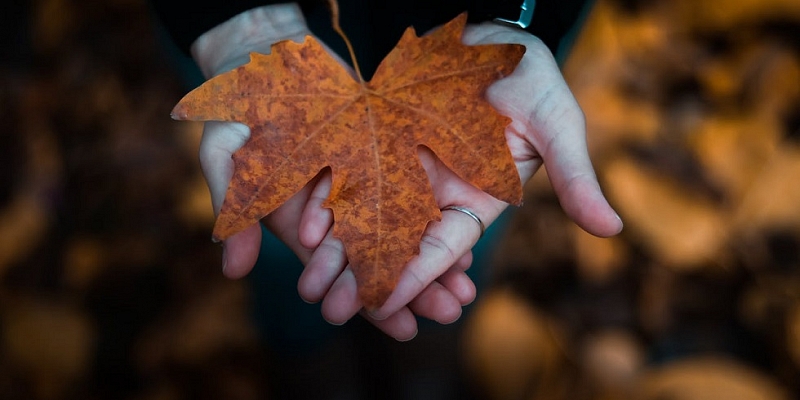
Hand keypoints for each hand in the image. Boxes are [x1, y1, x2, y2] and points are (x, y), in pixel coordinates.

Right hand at [191, 4, 476, 339]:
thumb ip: (233, 211)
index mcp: (299, 224)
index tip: (403, 328)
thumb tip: (232, 272)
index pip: (338, 273)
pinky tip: (466, 237)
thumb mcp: (224, 159)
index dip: (369, 301)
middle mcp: (335, 212)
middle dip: (413, 288)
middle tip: (449, 312)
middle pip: (378, 258)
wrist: (261, 61)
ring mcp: (360, 183)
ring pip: (400, 229)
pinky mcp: (380, 153)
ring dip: (432, 260)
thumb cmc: (235, 113)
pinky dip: (435, 213)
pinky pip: (411, 188)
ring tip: (467, 287)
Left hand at [306, 22, 622, 337]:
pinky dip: (327, 199)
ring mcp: (404, 165)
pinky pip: (349, 172)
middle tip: (327, 310)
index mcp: (476, 200)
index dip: (416, 276)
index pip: (442, 247)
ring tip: (307, 283)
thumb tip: (612, 230)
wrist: (493, 34)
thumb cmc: (533, 80)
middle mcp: (435, 191)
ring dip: (337, 250)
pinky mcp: (379, 138)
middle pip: (395, 242)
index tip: (385, 305)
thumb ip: (574, 178)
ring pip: (366, 215)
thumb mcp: (557, 127)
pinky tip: (304, 225)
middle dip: (363, 277)